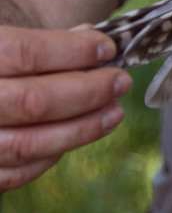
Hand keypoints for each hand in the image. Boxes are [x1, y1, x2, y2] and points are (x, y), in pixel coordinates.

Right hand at [0, 25, 131, 190]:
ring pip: (27, 144)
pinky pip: (17, 172)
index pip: (25, 53)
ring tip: (114, 112)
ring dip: (81, 128)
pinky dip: (52, 154)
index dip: (73, 50)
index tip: (108, 49)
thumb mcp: (6, 41)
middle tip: (120, 82)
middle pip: (32, 101)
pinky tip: (77, 133)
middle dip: (87, 92)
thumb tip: (95, 45)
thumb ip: (44, 42)